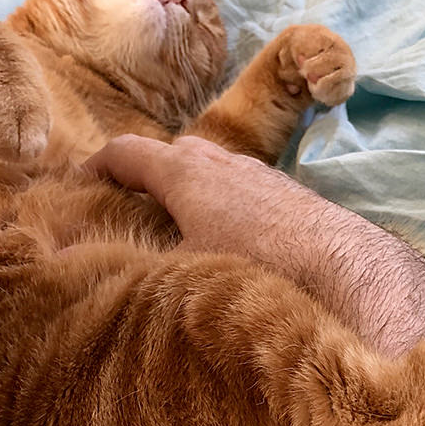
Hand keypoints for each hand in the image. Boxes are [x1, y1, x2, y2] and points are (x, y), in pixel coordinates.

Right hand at [86, 133, 424, 355]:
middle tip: (128, 207)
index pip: (126, 152)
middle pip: (171, 153)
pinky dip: (224, 206)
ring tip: (179, 229)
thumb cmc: (258, 266)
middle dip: (146, 175)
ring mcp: (260, 175)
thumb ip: (137, 269)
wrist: (346, 269)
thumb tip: (90, 271)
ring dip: (191, 191)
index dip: (97, 165)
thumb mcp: (184, 274)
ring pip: (213, 171)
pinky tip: (230, 242)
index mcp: (185, 172)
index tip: (78, 183)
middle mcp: (222, 161)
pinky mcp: (291, 196)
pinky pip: (243, 191)